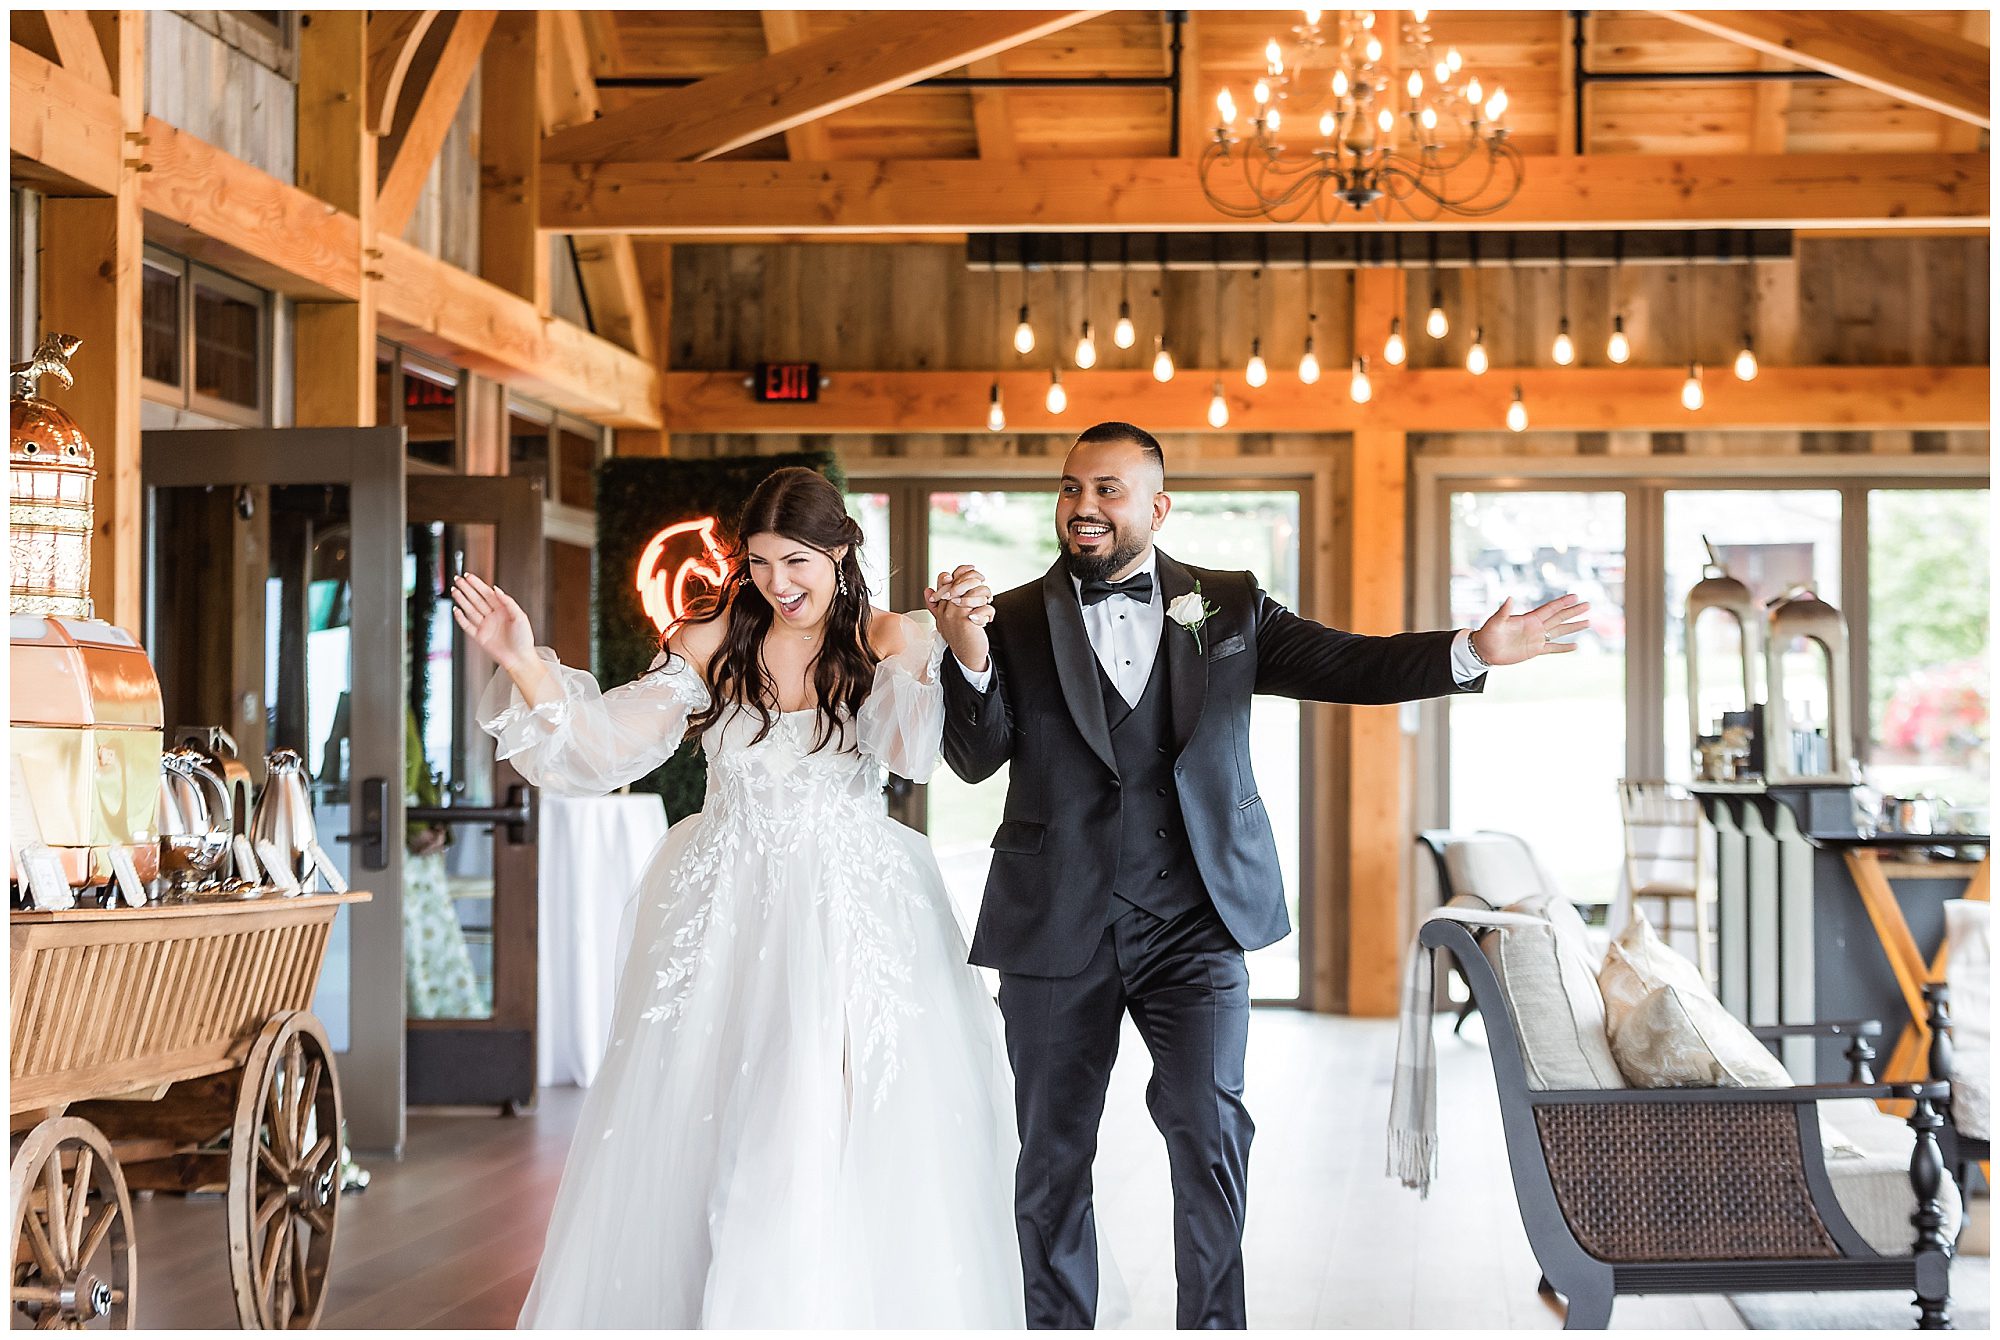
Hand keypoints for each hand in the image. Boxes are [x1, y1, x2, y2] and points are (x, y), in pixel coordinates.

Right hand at [450, 572, 536, 669]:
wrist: (520, 659)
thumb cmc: (524, 639)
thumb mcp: (520, 616)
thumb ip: (508, 602)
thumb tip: (497, 590)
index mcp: (503, 610)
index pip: (487, 593)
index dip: (477, 584)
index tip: (468, 576)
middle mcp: (493, 617)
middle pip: (476, 599)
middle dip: (467, 589)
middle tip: (458, 579)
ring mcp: (485, 626)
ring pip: (470, 610)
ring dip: (462, 600)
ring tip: (455, 590)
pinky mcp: (480, 637)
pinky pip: (467, 625)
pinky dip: (461, 618)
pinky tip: (456, 609)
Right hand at [924, 565, 993, 670]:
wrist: (966, 657)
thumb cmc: (960, 637)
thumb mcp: (946, 620)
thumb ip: (937, 604)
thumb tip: (927, 589)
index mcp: (940, 605)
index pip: (946, 577)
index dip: (962, 572)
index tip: (974, 573)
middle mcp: (945, 607)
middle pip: (963, 580)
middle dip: (979, 583)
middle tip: (985, 593)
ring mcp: (954, 613)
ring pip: (976, 591)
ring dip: (986, 598)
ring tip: (986, 606)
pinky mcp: (966, 620)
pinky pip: (985, 607)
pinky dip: (989, 613)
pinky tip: (986, 621)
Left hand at [1471, 593, 1591, 665]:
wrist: (1484, 650)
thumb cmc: (1488, 634)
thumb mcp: (1495, 621)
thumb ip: (1504, 611)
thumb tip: (1510, 598)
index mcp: (1529, 619)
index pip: (1550, 609)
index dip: (1562, 603)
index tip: (1575, 596)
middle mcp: (1536, 627)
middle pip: (1559, 617)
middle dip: (1573, 611)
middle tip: (1588, 605)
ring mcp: (1536, 639)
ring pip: (1559, 631)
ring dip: (1573, 627)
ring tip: (1588, 622)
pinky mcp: (1534, 651)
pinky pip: (1552, 649)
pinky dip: (1564, 648)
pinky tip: (1575, 645)